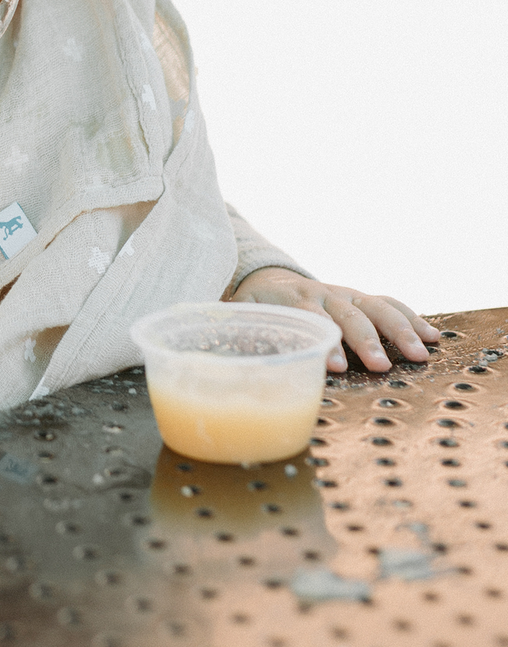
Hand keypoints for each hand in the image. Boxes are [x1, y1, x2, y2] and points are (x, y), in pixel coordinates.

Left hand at [231, 267, 438, 373]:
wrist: (268, 280)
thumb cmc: (254, 308)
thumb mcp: (237, 317)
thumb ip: (232, 335)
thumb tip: (214, 357)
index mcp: (289, 299)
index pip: (310, 317)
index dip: (323, 340)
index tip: (334, 365)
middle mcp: (320, 293)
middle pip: (347, 313)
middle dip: (365, 340)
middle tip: (380, 366)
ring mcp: (343, 293)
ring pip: (374, 306)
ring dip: (398, 331)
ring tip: (419, 356)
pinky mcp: (359, 298)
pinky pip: (389, 303)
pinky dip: (411, 318)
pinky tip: (432, 337)